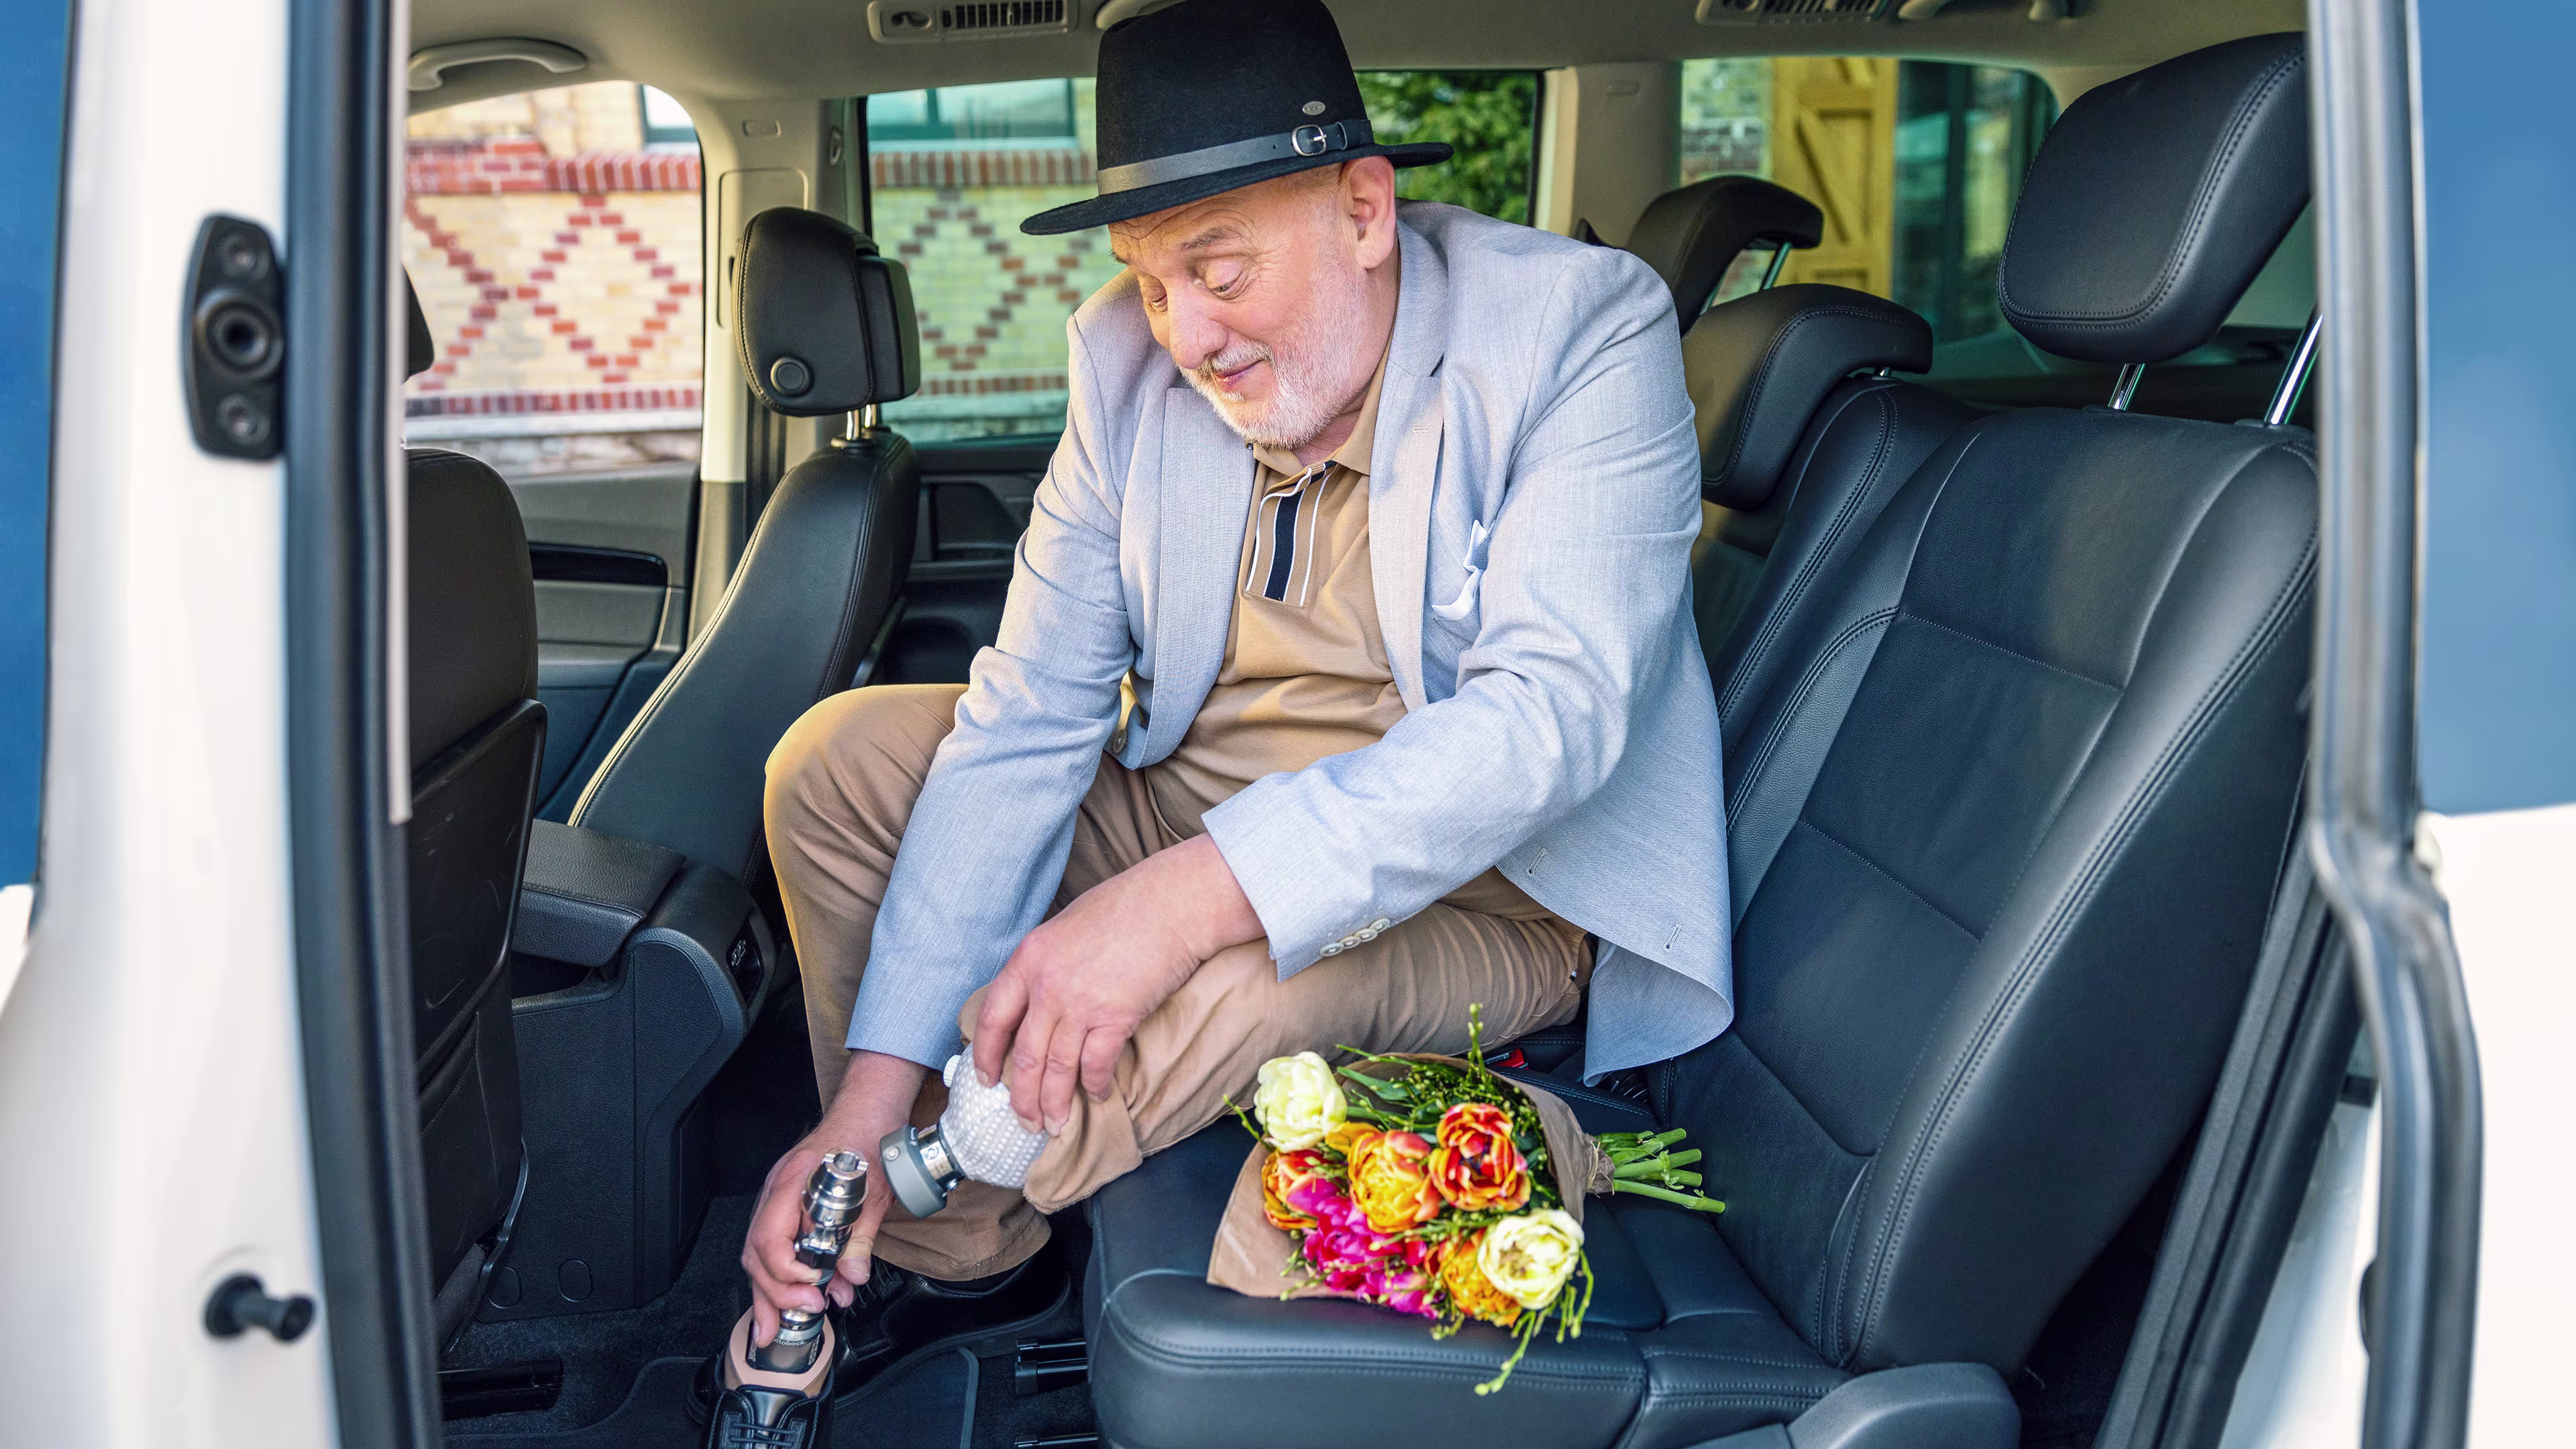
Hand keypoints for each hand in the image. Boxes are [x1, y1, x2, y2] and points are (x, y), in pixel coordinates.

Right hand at [739, 1050, 925, 1345]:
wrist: (867, 1115)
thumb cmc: (867, 1144)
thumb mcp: (875, 1192)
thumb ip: (860, 1237)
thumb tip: (852, 1276)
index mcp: (792, 1183)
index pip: (769, 1238)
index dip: (787, 1271)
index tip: (814, 1288)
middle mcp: (775, 1193)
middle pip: (756, 1253)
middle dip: (775, 1291)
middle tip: (805, 1313)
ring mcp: (775, 1200)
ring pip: (758, 1256)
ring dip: (770, 1293)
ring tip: (777, 1327)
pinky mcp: (784, 1209)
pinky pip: (771, 1248)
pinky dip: (777, 1278)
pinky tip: (784, 1303)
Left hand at [973, 833, 1261, 1133]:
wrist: (1173, 902)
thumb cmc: (1126, 906)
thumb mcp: (1065, 928)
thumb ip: (1045, 964)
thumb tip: (1038, 999)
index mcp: (1028, 959)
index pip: (993, 1018)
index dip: (986, 1055)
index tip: (987, 1079)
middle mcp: (1047, 985)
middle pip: (1024, 1055)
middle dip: (1021, 1097)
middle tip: (1025, 1121)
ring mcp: (1080, 1003)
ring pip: (1056, 1068)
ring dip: (1054, 1103)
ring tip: (1055, 1125)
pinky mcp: (1115, 1016)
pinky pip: (1096, 1064)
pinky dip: (1094, 1085)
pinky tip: (1097, 1095)